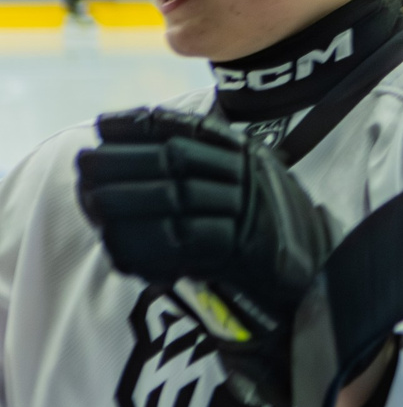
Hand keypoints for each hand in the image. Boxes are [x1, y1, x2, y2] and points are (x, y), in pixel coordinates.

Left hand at [75, 109, 336, 406]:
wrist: (312, 282)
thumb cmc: (272, 233)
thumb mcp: (253, 183)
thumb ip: (214, 165)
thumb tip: (151, 145)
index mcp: (252, 157)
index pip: (192, 131)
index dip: (145, 126)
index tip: (106, 124)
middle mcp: (251, 179)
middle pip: (177, 161)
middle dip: (125, 160)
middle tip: (85, 161)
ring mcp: (247, 215)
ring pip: (176, 199)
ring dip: (127, 199)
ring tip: (91, 197)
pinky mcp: (240, 253)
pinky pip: (183, 245)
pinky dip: (146, 244)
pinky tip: (116, 241)